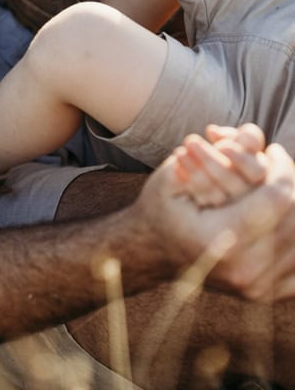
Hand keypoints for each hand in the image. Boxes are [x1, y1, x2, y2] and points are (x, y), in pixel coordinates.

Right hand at [138, 130, 294, 299]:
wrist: (152, 252)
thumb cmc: (162, 206)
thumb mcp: (176, 170)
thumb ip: (216, 151)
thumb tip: (255, 138)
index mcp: (221, 238)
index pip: (277, 198)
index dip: (282, 168)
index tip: (272, 149)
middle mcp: (244, 269)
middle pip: (294, 218)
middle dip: (291, 182)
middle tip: (278, 163)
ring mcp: (257, 288)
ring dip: (294, 208)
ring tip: (280, 184)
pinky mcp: (265, 294)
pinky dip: (293, 241)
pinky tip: (284, 218)